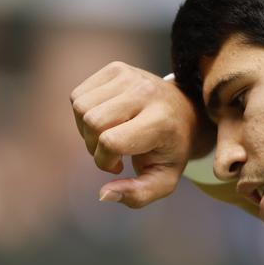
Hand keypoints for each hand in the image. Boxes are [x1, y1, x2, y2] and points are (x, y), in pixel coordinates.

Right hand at [69, 61, 209, 207]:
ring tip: (109, 135)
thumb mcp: (164, 180)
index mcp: (160, 121)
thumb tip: (103, 194)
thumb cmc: (171, 150)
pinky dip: (84, 113)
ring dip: (86, 130)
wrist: (184, 112)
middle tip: (113, 152)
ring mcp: (130, 75)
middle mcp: (145, 92)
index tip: (118, 166)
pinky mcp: (116, 68)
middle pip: (92, 122)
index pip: (110, 141)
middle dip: (93, 146)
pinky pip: (78, 95)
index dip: (105, 161)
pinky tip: (106, 120)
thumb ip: (138, 196)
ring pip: (80, 107)